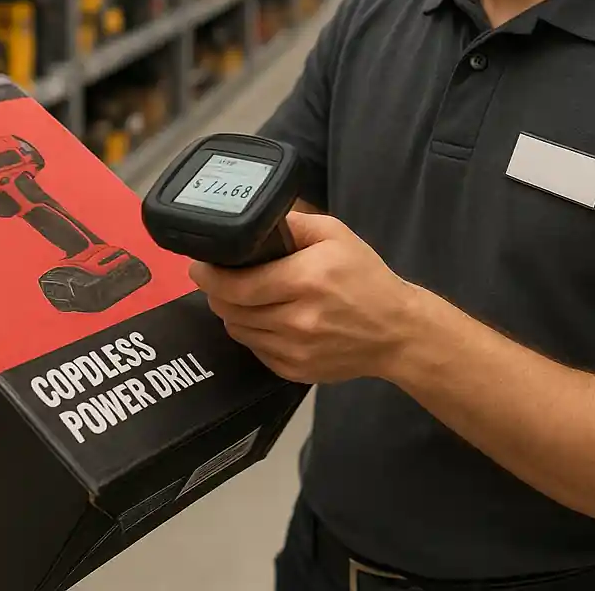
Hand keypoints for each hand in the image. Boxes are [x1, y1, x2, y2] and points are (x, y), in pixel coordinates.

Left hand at [189, 211, 418, 383]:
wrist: (397, 332)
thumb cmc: (366, 277)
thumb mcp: (335, 234)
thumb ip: (294, 224)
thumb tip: (256, 222)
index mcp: (305, 279)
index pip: (237, 284)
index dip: (209, 276)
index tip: (198, 266)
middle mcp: (297, 318)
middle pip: (231, 309)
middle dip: (217, 291)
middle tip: (216, 278)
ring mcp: (295, 350)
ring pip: (238, 330)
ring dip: (233, 312)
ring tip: (241, 296)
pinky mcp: (295, 371)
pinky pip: (255, 350)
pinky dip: (252, 333)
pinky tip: (265, 318)